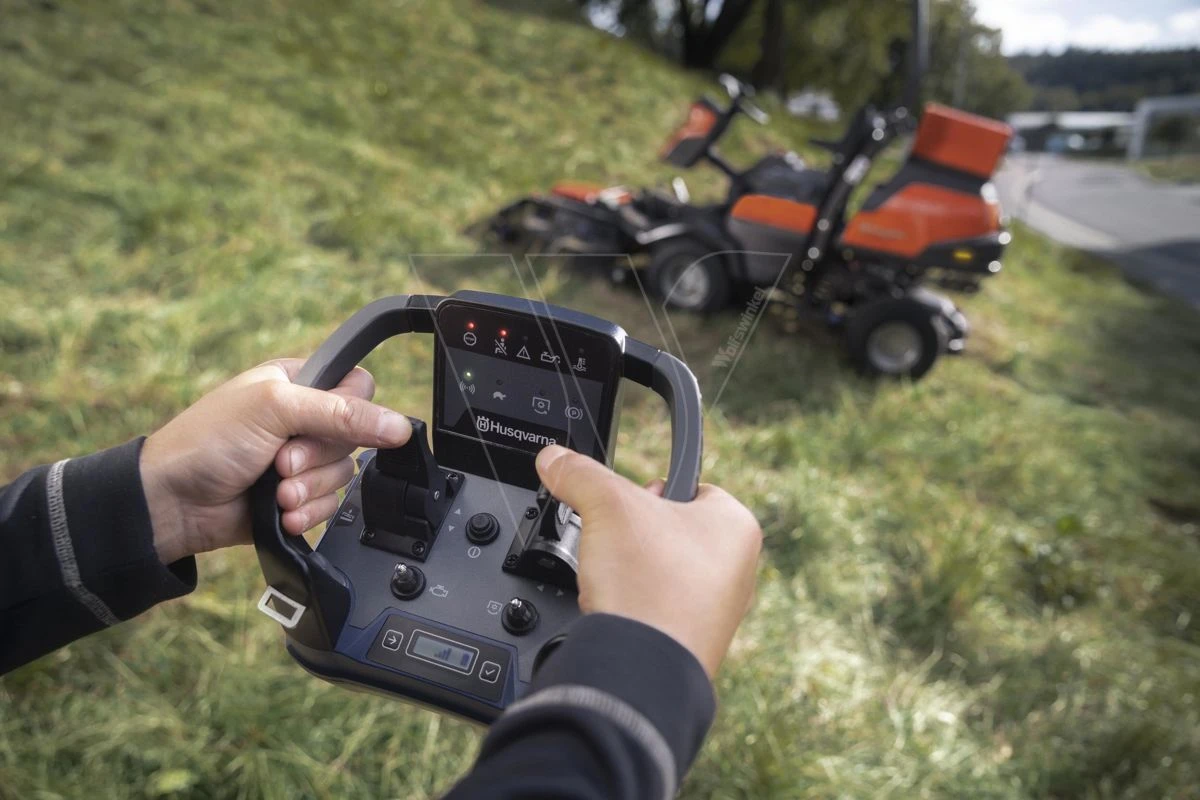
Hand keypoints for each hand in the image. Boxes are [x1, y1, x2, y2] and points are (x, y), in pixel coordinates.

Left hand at [140, 359, 411, 564]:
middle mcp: (303, 419)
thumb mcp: (275, 409)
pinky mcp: (297, 498)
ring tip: (276, 491)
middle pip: (356, 437)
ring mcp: (300, 461)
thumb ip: (341, 413)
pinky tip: (280, 513)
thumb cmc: (207, 442)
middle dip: (318, 457)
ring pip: (344, 475)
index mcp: (298, 382)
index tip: (328, 425)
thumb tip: (399, 426)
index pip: (359, 388)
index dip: (353, 410)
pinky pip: (329, 506)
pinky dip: (306, 513)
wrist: (172, 503)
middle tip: (281, 461)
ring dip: (309, 489)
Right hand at [535, 445, 761, 678]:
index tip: (630, 504)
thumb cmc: (648, 585)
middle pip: (672, 529)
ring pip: (663, 570)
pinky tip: (619, 608)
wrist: (643, 667)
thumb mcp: (606, 506)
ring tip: (616, 578)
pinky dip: (635, 605)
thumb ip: (579, 474)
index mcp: (737, 526)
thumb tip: (554, 459)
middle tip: (617, 544)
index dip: (651, 490)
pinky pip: (658, 609)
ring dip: (633, 571)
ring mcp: (719, 611)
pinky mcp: (694, 642)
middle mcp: (739, 569)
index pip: (691, 485)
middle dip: (637, 535)